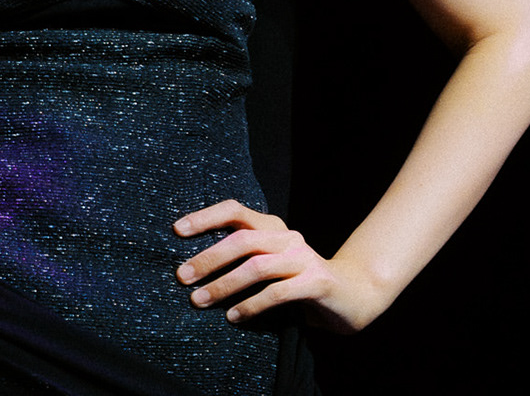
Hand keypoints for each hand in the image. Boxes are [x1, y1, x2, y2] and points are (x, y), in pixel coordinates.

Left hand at [173, 199, 386, 332]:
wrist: (353, 295)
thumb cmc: (298, 281)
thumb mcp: (269, 265)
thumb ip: (243, 260)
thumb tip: (193, 268)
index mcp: (272, 227)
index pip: (235, 211)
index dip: (205, 217)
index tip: (177, 230)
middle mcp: (287, 237)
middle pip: (241, 240)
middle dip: (207, 257)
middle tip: (181, 276)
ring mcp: (303, 258)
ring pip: (257, 266)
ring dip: (224, 285)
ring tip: (199, 301)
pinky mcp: (316, 282)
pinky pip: (278, 293)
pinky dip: (252, 305)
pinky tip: (234, 318)